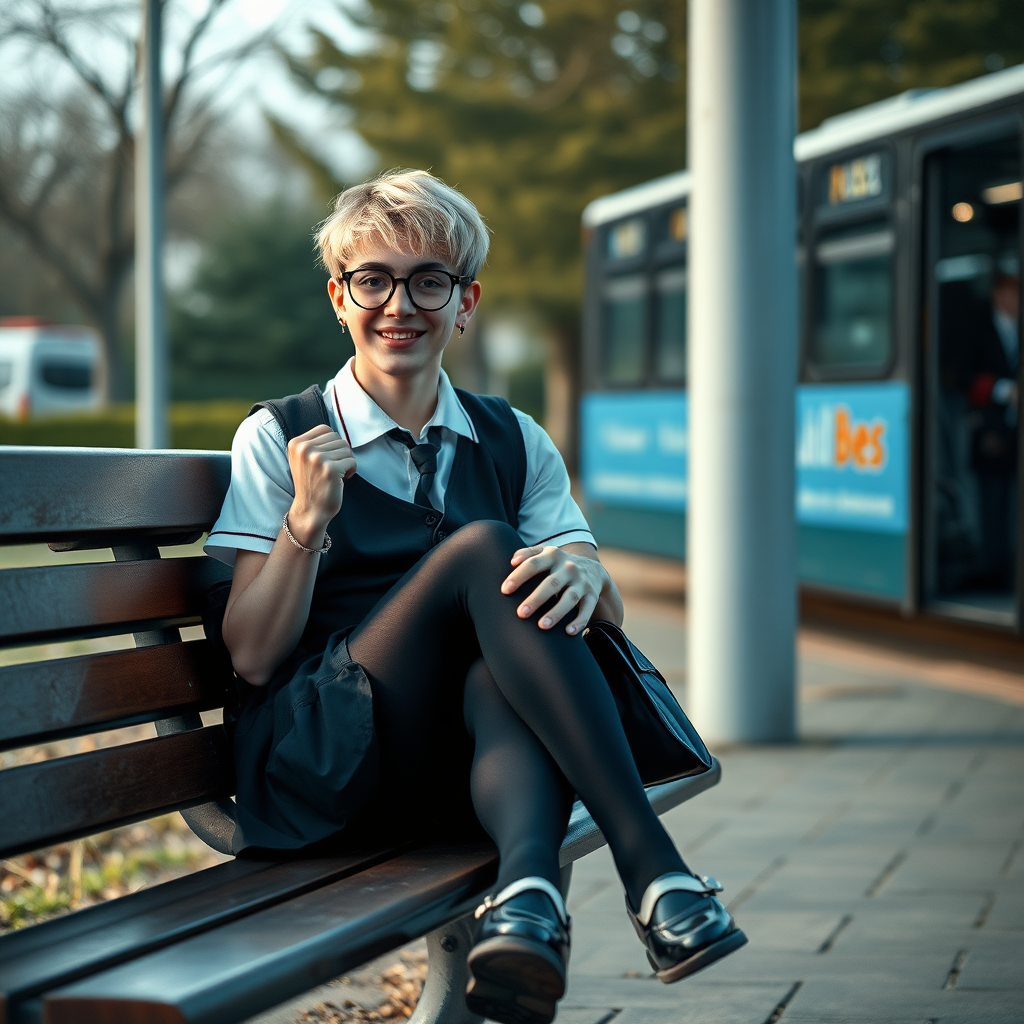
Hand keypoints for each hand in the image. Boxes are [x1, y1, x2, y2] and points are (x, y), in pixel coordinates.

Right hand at [286, 424, 355, 546]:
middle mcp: (305, 448)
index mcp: (296, 443)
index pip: (325, 429)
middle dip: (340, 453)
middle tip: (334, 468)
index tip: (328, 458)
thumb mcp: (303, 459)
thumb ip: (314, 443)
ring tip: (337, 474)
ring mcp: (317, 458)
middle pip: (337, 438)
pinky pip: (352, 460)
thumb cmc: (311, 484)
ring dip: (346, 461)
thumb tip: (335, 433)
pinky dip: (352, 470)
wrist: (310, 510)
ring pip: (346, 448)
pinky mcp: (331, 469)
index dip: (332, 443)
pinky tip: (343, 479)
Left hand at [501, 544, 609, 634]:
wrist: (593, 569)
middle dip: (536, 599)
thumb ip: (528, 553)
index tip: (505, 590)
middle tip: (521, 613)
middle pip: (551, 584)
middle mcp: (569, 568)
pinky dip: (579, 621)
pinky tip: (568, 632)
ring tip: (542, 626)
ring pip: (570, 598)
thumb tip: (512, 561)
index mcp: (553, 555)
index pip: (533, 564)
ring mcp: (582, 582)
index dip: (519, 576)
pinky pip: (587, 610)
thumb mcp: (546, 552)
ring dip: (556, 612)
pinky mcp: (592, 596)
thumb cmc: (558, 565)